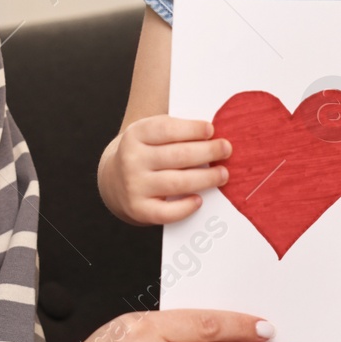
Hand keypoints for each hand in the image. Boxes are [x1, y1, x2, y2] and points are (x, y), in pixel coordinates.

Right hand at [99, 116, 230, 225]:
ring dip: (205, 178)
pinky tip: (199, 200)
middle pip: (177, 155)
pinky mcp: (139, 209)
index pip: (167, 129)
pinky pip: (167, 212)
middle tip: (226, 149)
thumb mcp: (149, 134)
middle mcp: (132, 159)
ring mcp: (134, 186)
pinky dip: (186, 207)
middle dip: (207, 152)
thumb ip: (174, 131)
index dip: (192, 129)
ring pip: (177, 183)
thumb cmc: (145, 154)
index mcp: (135, 134)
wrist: (114, 181)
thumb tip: (211, 136)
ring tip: (222, 174)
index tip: (211, 130)